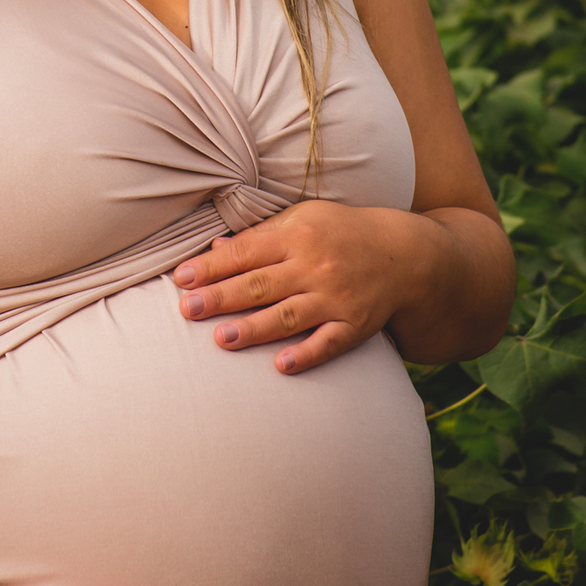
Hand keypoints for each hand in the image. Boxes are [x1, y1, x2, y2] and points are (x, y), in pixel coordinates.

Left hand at [174, 201, 434, 373]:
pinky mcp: (355, 325)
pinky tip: (281, 366)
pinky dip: (306, 354)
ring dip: (255, 328)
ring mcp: (336, 297)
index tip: (181, 279)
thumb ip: (261, 235)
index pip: (245, 252)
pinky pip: (329, 343)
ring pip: (289, 316)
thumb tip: (216, 247)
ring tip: (221, 338)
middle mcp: (315, 266)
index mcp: (297, 234)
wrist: (403, 255)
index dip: (212, 266)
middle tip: (186, 310)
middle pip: (260, 284)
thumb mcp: (303, 219)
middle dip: (221, 297)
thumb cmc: (339, 233)